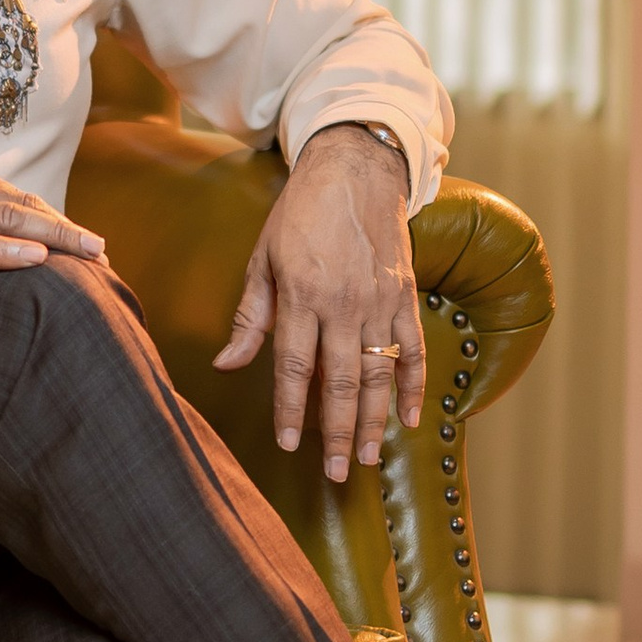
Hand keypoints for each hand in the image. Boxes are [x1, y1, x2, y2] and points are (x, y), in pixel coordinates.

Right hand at [0, 156, 105, 331]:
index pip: (10, 195)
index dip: (52, 219)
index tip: (84, 244)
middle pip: (17, 203)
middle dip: (65, 229)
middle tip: (103, 254)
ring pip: (4, 219)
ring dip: (55, 237)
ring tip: (92, 254)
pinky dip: (4, 251)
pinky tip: (36, 260)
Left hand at [213, 124, 423, 480]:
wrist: (355, 168)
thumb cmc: (300, 214)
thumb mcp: (262, 259)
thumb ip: (250, 317)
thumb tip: (227, 365)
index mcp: (301, 295)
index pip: (293, 366)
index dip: (290, 409)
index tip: (289, 446)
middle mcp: (343, 303)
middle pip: (340, 381)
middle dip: (336, 432)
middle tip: (335, 473)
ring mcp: (379, 300)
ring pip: (379, 373)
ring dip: (373, 420)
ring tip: (367, 458)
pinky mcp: (406, 293)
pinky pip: (415, 348)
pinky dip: (415, 385)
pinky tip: (411, 419)